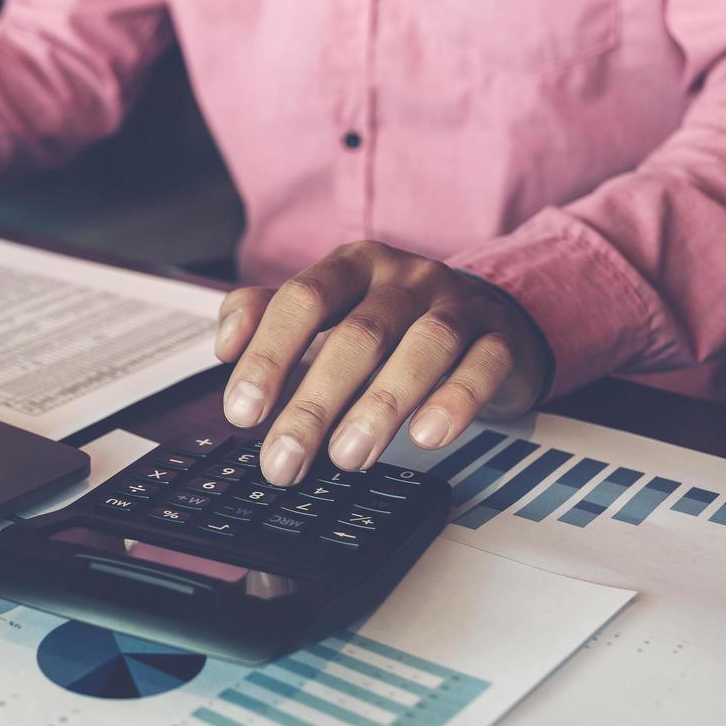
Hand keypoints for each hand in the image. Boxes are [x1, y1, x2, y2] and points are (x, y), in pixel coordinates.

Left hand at [214, 242, 550, 485]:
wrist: (487, 314)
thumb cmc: (389, 321)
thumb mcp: (326, 309)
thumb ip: (265, 316)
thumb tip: (225, 345)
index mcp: (352, 265)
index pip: (303, 300)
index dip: (269, 354)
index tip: (242, 411)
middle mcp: (404, 278)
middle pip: (357, 335)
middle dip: (315, 404)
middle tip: (285, 459)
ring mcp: (457, 305)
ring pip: (422, 348)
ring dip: (380, 407)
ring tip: (348, 458)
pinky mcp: (499, 340)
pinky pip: (481, 366)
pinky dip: (455, 401)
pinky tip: (426, 437)